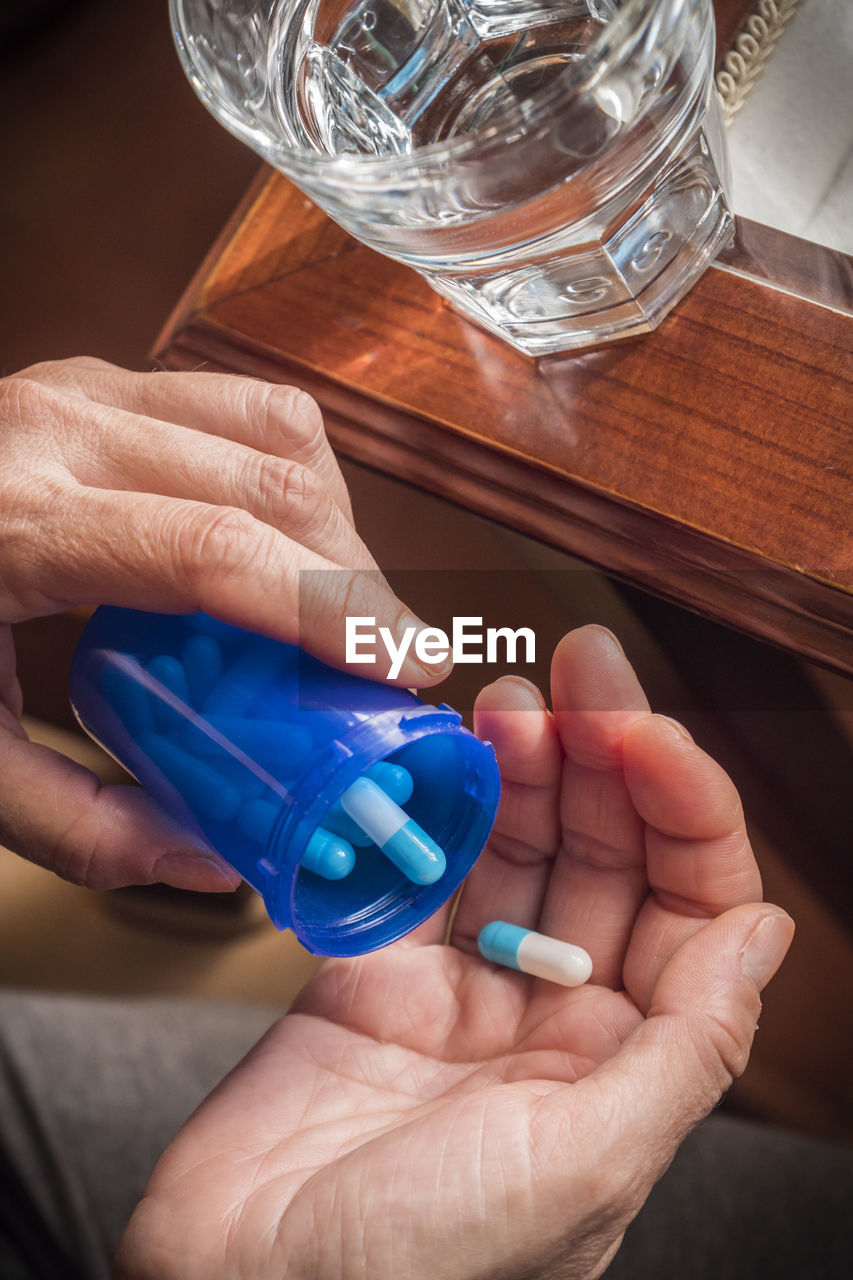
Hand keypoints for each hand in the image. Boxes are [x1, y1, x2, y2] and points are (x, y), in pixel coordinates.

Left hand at [0, 358, 444, 891]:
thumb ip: (80, 824)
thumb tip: (215, 860)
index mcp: (16, 520)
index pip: (218, 551)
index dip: (330, 614)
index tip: (405, 672)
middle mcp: (60, 428)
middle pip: (273, 490)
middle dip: (356, 583)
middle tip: (386, 667)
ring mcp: (85, 388)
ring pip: (279, 433)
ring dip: (336, 524)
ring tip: (336, 611)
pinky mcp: (103, 382)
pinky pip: (245, 410)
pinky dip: (295, 479)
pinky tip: (286, 546)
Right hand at [115, 625, 793, 1279]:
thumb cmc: (420, 1267)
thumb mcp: (586, 1165)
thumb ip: (685, 1046)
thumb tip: (767, 929)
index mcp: (627, 1064)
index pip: (691, 905)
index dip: (681, 808)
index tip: (641, 732)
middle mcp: (557, 1014)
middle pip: (608, 856)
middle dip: (605, 755)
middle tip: (582, 667)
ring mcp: (466, 986)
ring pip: (520, 847)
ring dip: (528, 764)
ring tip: (514, 698)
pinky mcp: (378, 969)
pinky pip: (423, 866)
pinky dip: (437, 805)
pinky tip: (449, 750)